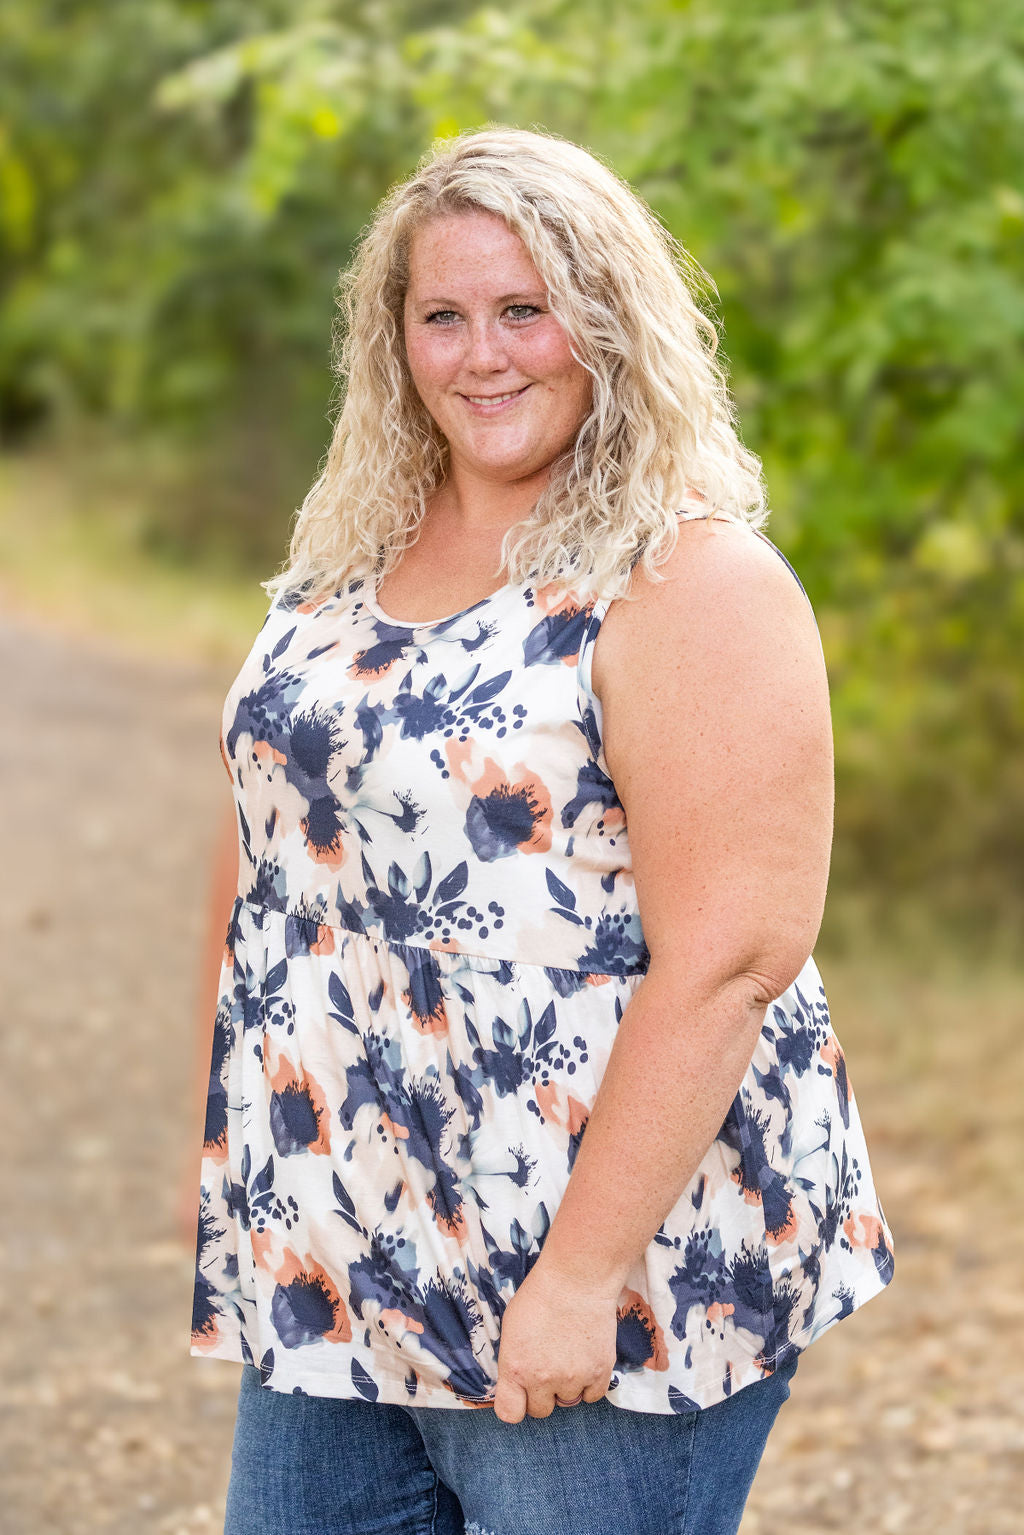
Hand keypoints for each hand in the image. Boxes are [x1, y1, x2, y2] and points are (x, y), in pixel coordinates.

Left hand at [492, 1254, 620, 1422]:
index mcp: (515, 1368)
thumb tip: (518, 1382)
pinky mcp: (599, 1373)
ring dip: (568, 1385)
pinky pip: (592, 1396)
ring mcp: (573, 1378)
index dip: (515, 1404)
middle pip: (541, 1410)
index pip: (509, 1413)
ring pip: (568, 1401)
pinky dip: (589, 1383)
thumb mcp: (512, 1328)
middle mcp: (542, 1379)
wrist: (578, 1278)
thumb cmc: (541, 1295)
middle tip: (549, 1365)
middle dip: (543, 1393)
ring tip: (569, 1353)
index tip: (520, 1395)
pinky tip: (585, 1359)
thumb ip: (513, 1361)